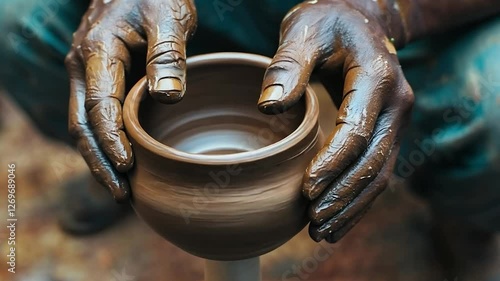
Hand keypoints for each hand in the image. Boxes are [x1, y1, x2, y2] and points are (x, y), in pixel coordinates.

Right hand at [65, 0, 195, 201]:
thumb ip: (168, 55)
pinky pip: (95, 117)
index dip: (112, 141)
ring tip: (121, 189)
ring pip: (84, 126)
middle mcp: (83, 66)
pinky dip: (105, 143)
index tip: (128, 168)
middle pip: (82, 126)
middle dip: (99, 163)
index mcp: (97, 51)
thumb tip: (167, 98)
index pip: (99, 107)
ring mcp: (87, 74)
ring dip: (99, 159)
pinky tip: (122, 162)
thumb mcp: (169, 16)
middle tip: (121, 195)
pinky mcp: (99, 79)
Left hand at [258, 0, 413, 241]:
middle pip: (372, 162)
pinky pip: (377, 170)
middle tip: (312, 221)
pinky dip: (359, 198)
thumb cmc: (328, 22)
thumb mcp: (305, 31)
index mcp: (377, 78)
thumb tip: (268, 107)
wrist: (359, 20)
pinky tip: (338, 217)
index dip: (332, 164)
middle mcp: (395, 104)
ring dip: (352, 206)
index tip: (306, 190)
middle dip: (342, 195)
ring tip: (323, 231)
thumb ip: (287, 66)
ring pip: (380, 174)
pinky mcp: (386, 131)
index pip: (356, 132)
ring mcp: (395, 120)